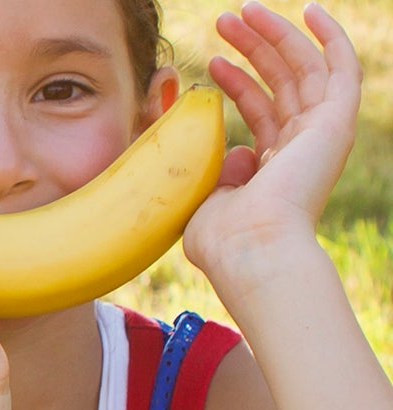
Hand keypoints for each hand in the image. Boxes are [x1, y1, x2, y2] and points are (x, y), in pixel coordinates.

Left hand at [189, 2, 359, 276]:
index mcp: (275, 169)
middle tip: (223, 21)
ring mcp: (321, 135)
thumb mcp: (208, 198)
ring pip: (304, 69)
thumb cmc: (221, 237)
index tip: (209, 59)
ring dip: (274, 37)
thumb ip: (218, 173)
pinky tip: (310, 11)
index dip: (236, 81)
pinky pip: (340, 69)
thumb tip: (236, 150)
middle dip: (253, 48)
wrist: (250, 248)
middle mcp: (303, 149)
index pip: (260, 111)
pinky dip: (330, 38)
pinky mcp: (335, 123)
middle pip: (281, 83)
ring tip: (239, 12)